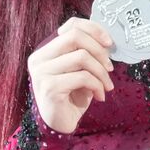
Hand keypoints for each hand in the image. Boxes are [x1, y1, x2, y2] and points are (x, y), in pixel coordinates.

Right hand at [27, 18, 114, 134]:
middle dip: (99, 51)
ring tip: (107, 85)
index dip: (94, 29)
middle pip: (75, 37)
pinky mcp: (49, 87)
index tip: (110, 43)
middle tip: (110, 67)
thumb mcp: (81, 69)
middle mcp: (39, 58)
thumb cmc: (73, 95)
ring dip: (101, 72)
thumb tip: (107, 39)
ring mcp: (41, 72)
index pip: (71, 25)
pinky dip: (97, 85)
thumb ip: (87, 51)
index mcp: (46, 49)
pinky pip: (82, 77)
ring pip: (81, 56)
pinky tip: (100, 96)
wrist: (61, 124)